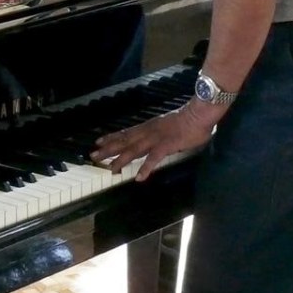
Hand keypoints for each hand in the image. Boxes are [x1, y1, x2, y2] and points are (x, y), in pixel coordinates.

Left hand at [90, 100, 223, 182]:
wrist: (199, 114)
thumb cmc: (188, 120)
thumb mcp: (168, 125)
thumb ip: (160, 133)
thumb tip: (157, 140)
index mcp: (149, 127)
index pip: (126, 133)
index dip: (112, 137)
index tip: (99, 142)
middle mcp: (148, 131)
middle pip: (125, 141)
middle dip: (108, 149)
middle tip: (93, 156)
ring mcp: (156, 138)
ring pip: (134, 150)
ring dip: (121, 159)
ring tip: (110, 169)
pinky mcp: (167, 145)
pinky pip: (154, 158)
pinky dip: (146, 168)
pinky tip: (139, 177)